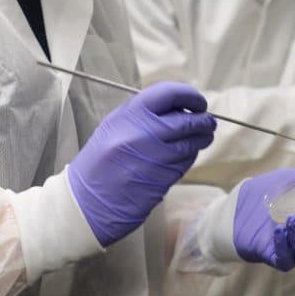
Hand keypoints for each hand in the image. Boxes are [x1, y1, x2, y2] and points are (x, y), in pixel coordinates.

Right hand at [68, 81, 215, 246]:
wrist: (86, 202)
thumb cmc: (99, 162)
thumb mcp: (114, 127)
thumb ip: (143, 114)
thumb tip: (178, 107)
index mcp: (128, 115)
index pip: (169, 94)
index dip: (190, 95)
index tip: (197, 102)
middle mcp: (142, 134)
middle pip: (186, 121)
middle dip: (203, 121)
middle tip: (208, 122)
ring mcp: (153, 159)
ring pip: (189, 144)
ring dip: (200, 140)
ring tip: (202, 138)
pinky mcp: (161, 181)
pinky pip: (184, 165)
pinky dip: (189, 158)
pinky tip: (185, 157)